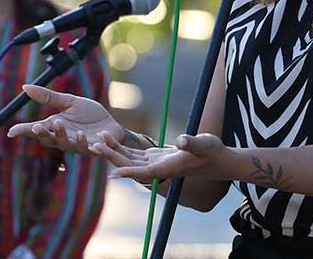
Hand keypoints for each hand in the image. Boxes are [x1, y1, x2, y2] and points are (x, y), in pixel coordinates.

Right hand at [6, 84, 123, 154]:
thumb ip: (49, 97)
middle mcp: (65, 139)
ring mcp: (79, 145)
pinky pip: (92, 149)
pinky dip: (93, 145)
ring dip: (66, 136)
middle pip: (50, 140)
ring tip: (66, 125)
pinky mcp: (95, 149)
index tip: (11, 132)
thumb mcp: (69, 102)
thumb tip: (25, 87)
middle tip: (38, 126)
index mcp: (56, 127)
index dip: (24, 131)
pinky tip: (97, 139)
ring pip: (69, 145)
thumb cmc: (89, 115)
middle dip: (44, 134)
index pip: (36, 130)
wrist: (111, 125)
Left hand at [90, 131, 225, 182]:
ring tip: (100, 138)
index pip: (144, 173)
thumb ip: (193, 143)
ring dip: (115, 150)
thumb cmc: (213, 152)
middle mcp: (159, 168)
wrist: (218, 160)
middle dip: (112, 156)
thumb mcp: (205, 144)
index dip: (128, 173)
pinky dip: (124, 148)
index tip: (111, 174)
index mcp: (168, 168)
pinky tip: (114, 140)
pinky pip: (136, 154)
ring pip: (130, 159)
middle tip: (94, 145)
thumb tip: (182, 141)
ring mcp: (157, 163)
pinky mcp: (157, 157)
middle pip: (130, 165)